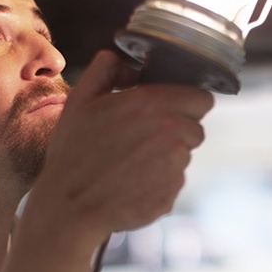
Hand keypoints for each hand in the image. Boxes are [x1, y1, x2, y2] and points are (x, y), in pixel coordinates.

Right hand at [23, 50, 213, 249]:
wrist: (68, 206)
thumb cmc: (73, 152)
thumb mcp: (80, 99)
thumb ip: (107, 68)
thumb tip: (131, 66)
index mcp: (153, 103)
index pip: (203, 98)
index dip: (188, 102)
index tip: (171, 109)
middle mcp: (171, 133)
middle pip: (197, 127)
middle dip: (178, 129)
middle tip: (145, 137)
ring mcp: (174, 166)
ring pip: (186, 155)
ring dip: (168, 156)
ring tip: (132, 161)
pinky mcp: (172, 193)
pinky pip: (175, 181)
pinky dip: (160, 181)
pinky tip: (132, 182)